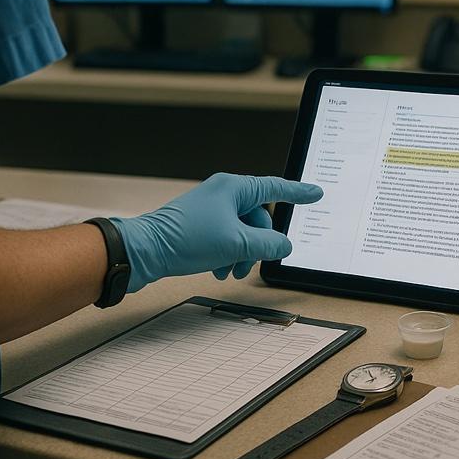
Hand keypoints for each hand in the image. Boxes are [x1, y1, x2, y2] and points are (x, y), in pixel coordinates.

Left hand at [111, 173, 322, 292]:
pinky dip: (227, 255)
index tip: (316, 193)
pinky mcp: (199, 225)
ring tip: (229, 271)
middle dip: (258, 244)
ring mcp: (210, 209)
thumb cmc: (185, 239)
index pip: (276, 187)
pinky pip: (226, 238)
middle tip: (249, 262)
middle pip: (259, 218)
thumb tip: (283, 245)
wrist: (142, 251)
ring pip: (242, 232)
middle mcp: (223, 194)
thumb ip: (268, 244)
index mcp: (234, 188)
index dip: (299, 192)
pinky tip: (217, 270)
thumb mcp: (236, 244)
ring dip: (241, 254)